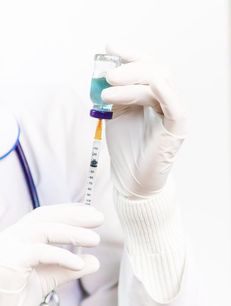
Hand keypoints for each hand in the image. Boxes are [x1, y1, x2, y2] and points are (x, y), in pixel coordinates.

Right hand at [0, 204, 102, 305]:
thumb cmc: (10, 300)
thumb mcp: (45, 280)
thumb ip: (66, 269)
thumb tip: (94, 261)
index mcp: (20, 238)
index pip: (45, 217)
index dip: (69, 212)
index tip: (91, 213)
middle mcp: (12, 237)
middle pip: (45, 216)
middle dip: (74, 215)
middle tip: (99, 217)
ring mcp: (9, 246)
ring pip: (44, 229)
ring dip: (73, 233)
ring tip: (95, 239)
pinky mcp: (10, 261)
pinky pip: (40, 252)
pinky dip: (62, 256)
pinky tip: (80, 264)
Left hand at [102, 45, 186, 197]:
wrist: (131, 179)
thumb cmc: (126, 148)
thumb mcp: (116, 114)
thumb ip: (115, 93)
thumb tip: (105, 71)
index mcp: (153, 96)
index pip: (146, 67)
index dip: (130, 55)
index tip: (110, 47)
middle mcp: (166, 100)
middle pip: (155, 70)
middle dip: (129, 68)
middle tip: (107, 74)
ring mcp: (173, 113)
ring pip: (159, 83)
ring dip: (132, 83)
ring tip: (107, 93)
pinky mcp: (176, 127)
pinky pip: (173, 105)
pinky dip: (161, 92)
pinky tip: (142, 88)